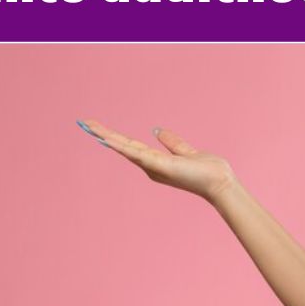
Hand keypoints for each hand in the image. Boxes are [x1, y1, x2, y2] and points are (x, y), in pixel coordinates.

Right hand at [77, 118, 234, 203]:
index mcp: (155, 162)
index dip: (113, 136)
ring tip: (88, 126)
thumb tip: (157, 130)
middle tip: (84, 122)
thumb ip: (172, 141)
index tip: (98, 127)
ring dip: (106, 136)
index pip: (130, 145)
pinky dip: (121, 146)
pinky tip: (107, 139)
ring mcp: (153, 166)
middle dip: (103, 134)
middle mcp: (150, 166)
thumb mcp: (186, 151)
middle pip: (123, 146)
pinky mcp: (160, 166)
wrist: (220, 183)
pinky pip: (137, 153)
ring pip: (125, 148)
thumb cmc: (207, 171)